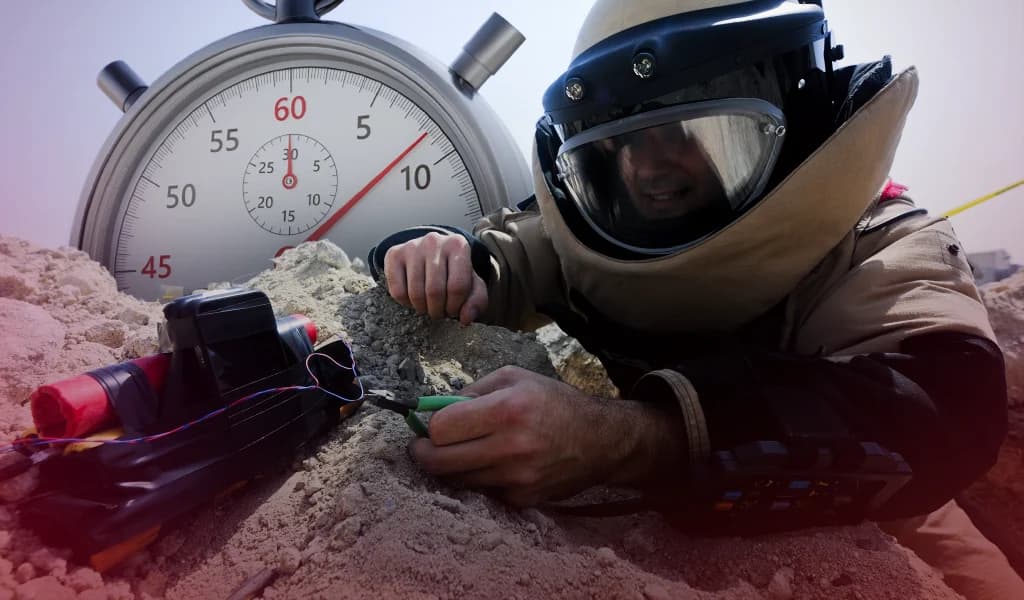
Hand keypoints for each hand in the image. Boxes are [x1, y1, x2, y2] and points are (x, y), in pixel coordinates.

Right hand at [383, 232, 487, 323]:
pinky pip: (397, 291)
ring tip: (428, 307)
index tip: (454, 310)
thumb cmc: (454, 272)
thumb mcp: (472, 285)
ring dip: (422, 308)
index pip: (457, 286)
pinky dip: (406, 303)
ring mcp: (412, 246)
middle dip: (438, 310)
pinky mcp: (394, 254)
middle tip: (440, 312)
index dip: (455, 306)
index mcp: (458, 245)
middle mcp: (434, 241)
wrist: (431, 253)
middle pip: (434, 291)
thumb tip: (465, 318)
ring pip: (415, 293)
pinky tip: (413, 298)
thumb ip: (476, 301)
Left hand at [409, 366, 655, 506]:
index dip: (429, 426)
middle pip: (439, 461)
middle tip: (422, 446)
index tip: (426, 425)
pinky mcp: (524, 500)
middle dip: (423, 453)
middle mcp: (512, 446)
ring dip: (451, 467)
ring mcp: (518, 478)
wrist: (602, 440)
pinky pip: (483, 492)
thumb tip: (434, 409)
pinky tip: (491, 465)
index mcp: (508, 408)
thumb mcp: (515, 377)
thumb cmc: (555, 402)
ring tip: (460, 451)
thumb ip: (472, 390)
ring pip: (457, 480)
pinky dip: (479, 480)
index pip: (441, 428)